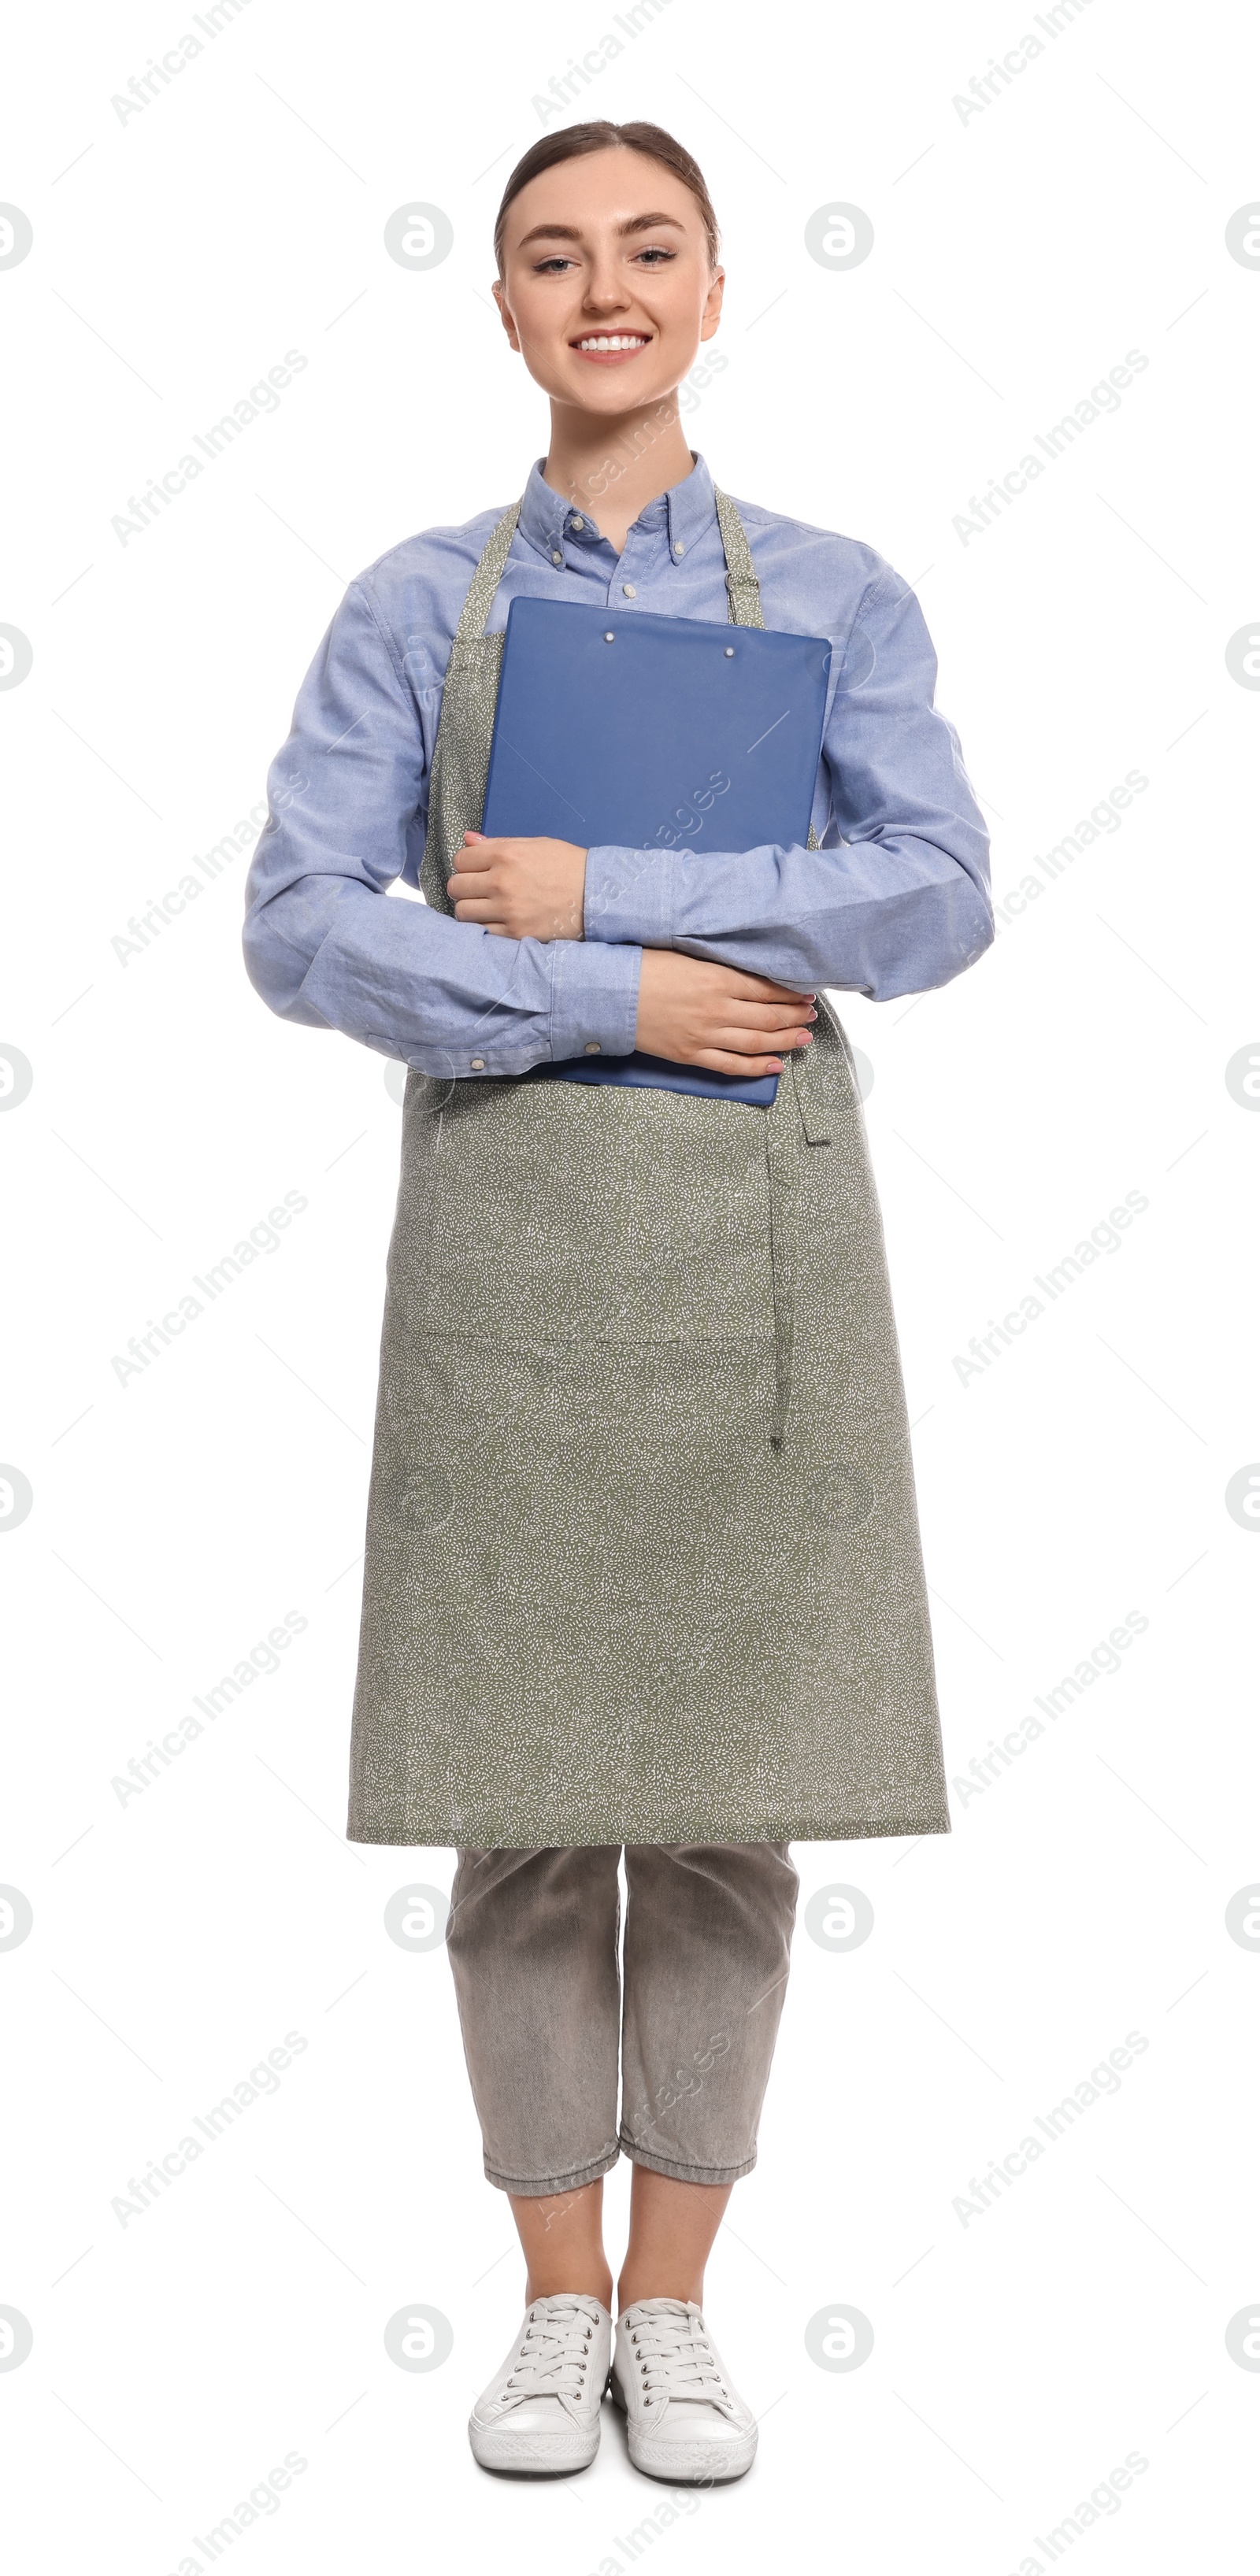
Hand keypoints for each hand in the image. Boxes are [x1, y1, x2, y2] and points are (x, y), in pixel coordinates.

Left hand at [448, 831, 586, 940]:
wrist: (597, 895)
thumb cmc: (568, 866)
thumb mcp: (535, 844)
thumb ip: (497, 843)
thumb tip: (467, 839)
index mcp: (506, 855)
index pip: (461, 859)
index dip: (467, 864)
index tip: (477, 870)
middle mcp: (502, 882)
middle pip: (456, 886)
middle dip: (464, 887)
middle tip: (479, 890)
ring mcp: (507, 910)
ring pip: (463, 912)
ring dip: (471, 909)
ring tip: (486, 907)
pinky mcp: (515, 934)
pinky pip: (481, 932)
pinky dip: (484, 927)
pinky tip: (497, 921)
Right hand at [635, 950, 815, 1076]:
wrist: (611, 994)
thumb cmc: (644, 967)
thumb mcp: (688, 955)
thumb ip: (720, 965)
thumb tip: (749, 970)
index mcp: (718, 979)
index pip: (767, 988)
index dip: (791, 992)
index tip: (806, 991)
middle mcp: (718, 1009)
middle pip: (769, 1016)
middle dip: (795, 1015)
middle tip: (811, 1013)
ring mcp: (705, 1035)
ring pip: (756, 1042)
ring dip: (785, 1040)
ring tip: (803, 1037)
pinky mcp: (691, 1054)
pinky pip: (732, 1065)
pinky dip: (757, 1067)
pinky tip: (776, 1065)